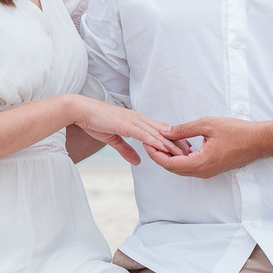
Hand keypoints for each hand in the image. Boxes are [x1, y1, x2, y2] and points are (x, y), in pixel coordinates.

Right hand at [70, 97, 188, 165]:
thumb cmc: (95, 122)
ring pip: (156, 134)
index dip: (172, 138)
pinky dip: (155, 142)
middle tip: (191, 151)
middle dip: (177, 142)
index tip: (183, 147)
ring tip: (183, 153)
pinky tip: (163, 149)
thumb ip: (127, 150)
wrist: (81, 111)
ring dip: (170, 144)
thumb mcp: (113, 139)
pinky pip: (144, 135)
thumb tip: (138, 161)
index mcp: (136, 121)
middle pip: (163, 131)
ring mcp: (133, 121)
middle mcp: (138, 119)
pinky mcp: (126, 125)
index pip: (159, 130)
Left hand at [144, 117, 265, 178]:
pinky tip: (178, 146)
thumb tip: (164, 131)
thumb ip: (184, 129)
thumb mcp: (207, 124)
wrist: (260, 141)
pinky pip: (191, 167)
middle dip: (159, 156)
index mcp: (200, 163)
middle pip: (173, 169)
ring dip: (170, 158)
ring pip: (182, 169)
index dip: (155, 154)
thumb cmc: (237, 131)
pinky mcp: (212, 169)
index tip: (146, 142)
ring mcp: (208, 172)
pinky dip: (181, 158)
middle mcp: (203, 171)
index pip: (169, 164)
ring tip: (161, 143)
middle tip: (149, 142)